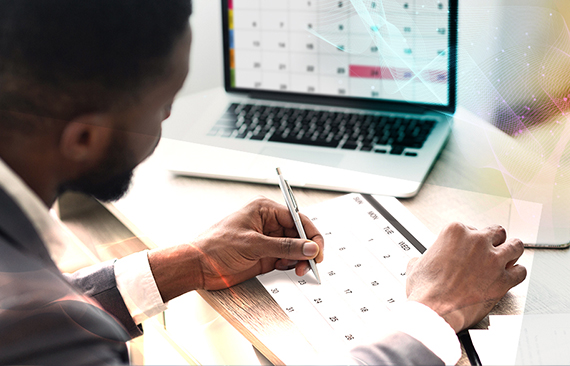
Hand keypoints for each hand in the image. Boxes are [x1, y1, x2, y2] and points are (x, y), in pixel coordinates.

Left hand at [149, 196, 323, 300]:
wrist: (197, 266)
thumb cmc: (215, 246)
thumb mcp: (253, 245)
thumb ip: (284, 247)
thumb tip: (309, 247)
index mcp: (264, 210)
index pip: (297, 219)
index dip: (311, 233)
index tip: (318, 249)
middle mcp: (268, 224)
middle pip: (299, 234)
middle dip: (307, 248)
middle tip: (312, 263)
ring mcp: (267, 241)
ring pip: (295, 248)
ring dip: (300, 259)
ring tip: (299, 269)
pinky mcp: (265, 257)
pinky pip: (287, 259)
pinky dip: (292, 265)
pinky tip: (289, 269)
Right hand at [405, 222, 525, 332]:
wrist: (434, 310)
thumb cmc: (425, 289)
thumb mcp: (416, 264)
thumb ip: (424, 257)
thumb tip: (421, 261)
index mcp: (455, 232)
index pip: (471, 228)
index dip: (471, 240)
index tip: (469, 248)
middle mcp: (477, 242)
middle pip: (496, 232)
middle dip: (494, 241)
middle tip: (491, 249)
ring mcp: (493, 260)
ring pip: (515, 246)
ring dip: (512, 251)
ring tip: (510, 256)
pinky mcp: (503, 280)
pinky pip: (521, 272)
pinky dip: (517, 274)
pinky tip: (512, 276)